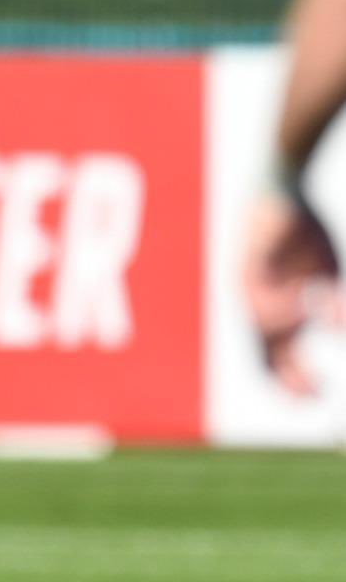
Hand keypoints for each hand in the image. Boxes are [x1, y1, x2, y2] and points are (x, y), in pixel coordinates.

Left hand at [241, 189, 341, 393]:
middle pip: (263, 353)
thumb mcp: (326, 272)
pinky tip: (302, 303)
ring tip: (308, 321)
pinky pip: (258, 295)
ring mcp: (246, 284)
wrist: (284, 186)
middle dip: (288, 377)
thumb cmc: (303, 232)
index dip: (293, 381)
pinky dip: (281, 306)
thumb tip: (338, 332)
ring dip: (288, 331)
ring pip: (260, 326)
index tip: (319, 395)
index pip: (274, 358)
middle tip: (314, 395)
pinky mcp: (246, 262)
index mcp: (271, 310)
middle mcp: (254, 303)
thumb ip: (333, 303)